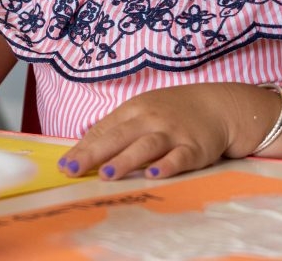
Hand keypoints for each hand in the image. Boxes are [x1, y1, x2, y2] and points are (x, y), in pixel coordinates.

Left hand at [56, 83, 238, 180]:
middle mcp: (151, 120)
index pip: (104, 130)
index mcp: (134, 110)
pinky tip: (154, 175)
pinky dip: (167, 166)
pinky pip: (179, 157)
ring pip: (146, 146)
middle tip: (74, 169)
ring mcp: (173, 133)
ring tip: (106, 174)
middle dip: (95, 153)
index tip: (65, 165)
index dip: (84, 148)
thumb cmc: (171, 111)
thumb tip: (82, 145)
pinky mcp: (194, 148)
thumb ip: (116, 128)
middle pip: (119, 136)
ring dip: (125, 160)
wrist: (217, 105)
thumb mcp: (142, 111)